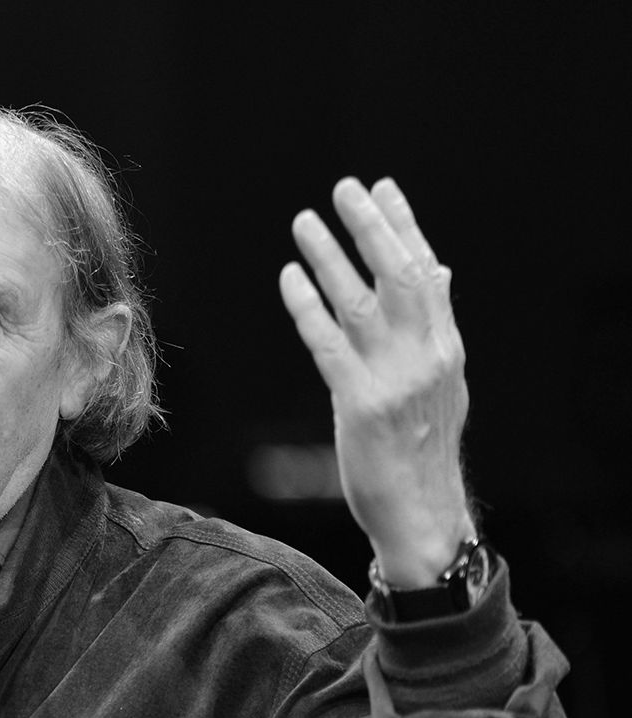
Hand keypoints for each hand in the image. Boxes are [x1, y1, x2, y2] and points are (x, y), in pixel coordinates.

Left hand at [279, 178, 475, 588]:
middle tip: (344, 188)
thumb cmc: (422, 445)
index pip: (427, 272)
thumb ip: (435, 325)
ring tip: (303, 221)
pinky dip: (307, 307)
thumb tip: (440, 268)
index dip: (404, 226)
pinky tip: (289, 277)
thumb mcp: (443, 381)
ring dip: (330, 257)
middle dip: (372, 227)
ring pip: (360, 303)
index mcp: (446, 347)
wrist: (420, 512)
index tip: (382, 187)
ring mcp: (396, 381)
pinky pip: (328, 345)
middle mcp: (427, 356)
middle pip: (400, 276)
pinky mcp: (361, 406)